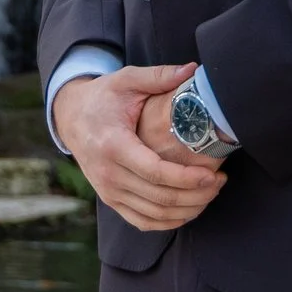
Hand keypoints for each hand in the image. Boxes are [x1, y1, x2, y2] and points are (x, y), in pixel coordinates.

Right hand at [51, 63, 225, 231]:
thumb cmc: (103, 97)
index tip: (213, 174)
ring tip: (211, 193)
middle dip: (196, 195)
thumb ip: (159, 76)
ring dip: (188, 210)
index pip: (155, 173)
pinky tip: (189, 209)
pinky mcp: (110, 200)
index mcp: (113, 145)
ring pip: (154, 215)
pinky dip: (169, 221)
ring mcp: (108, 191)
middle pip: (159, 198)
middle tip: (220, 182)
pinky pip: (142, 221)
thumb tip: (193, 70)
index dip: (187, 178)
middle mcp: (108, 174)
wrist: (71, 117)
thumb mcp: (127, 80)